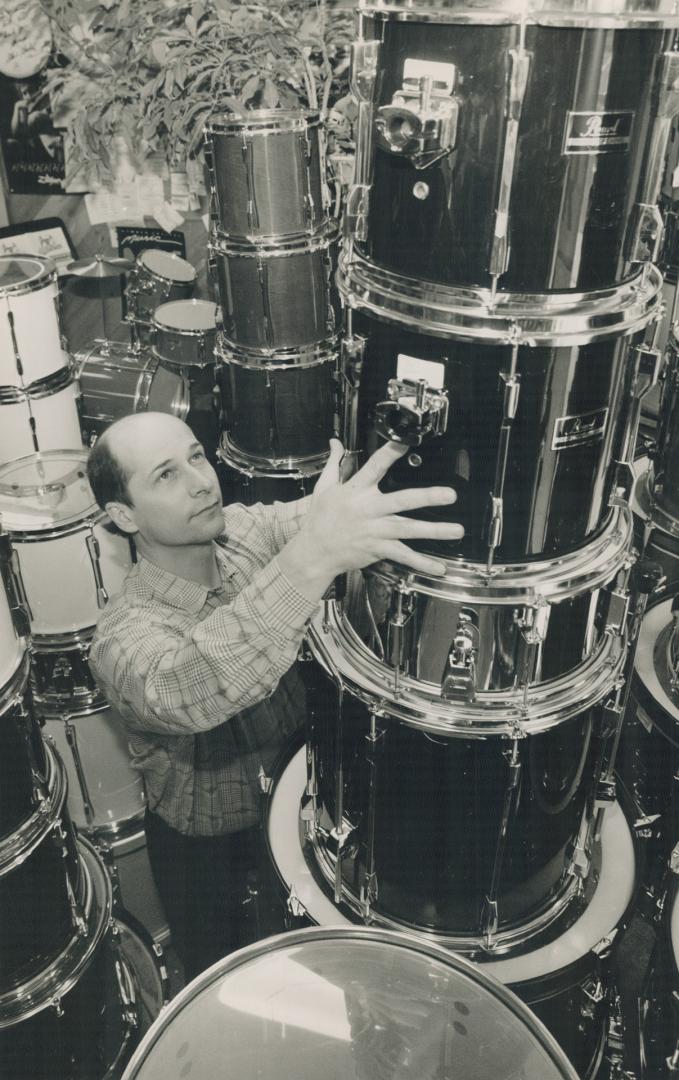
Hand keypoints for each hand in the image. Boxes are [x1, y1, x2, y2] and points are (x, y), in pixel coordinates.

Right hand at [279, 439, 463, 600]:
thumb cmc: (320, 519)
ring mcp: (376, 531)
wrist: (313, 551)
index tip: (406, 442)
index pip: (375, 467)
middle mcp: (369, 510)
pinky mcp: (378, 549)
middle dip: (427, 497)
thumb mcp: (324, 488)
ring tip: (457, 530)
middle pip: (402, 501)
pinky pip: (403, 556)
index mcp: (356, 490)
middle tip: (450, 494)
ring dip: (435, 530)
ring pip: (409, 530)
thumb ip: (334, 464)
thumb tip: (335, 443)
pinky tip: (439, 567)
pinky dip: (421, 562)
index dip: (390, 453)